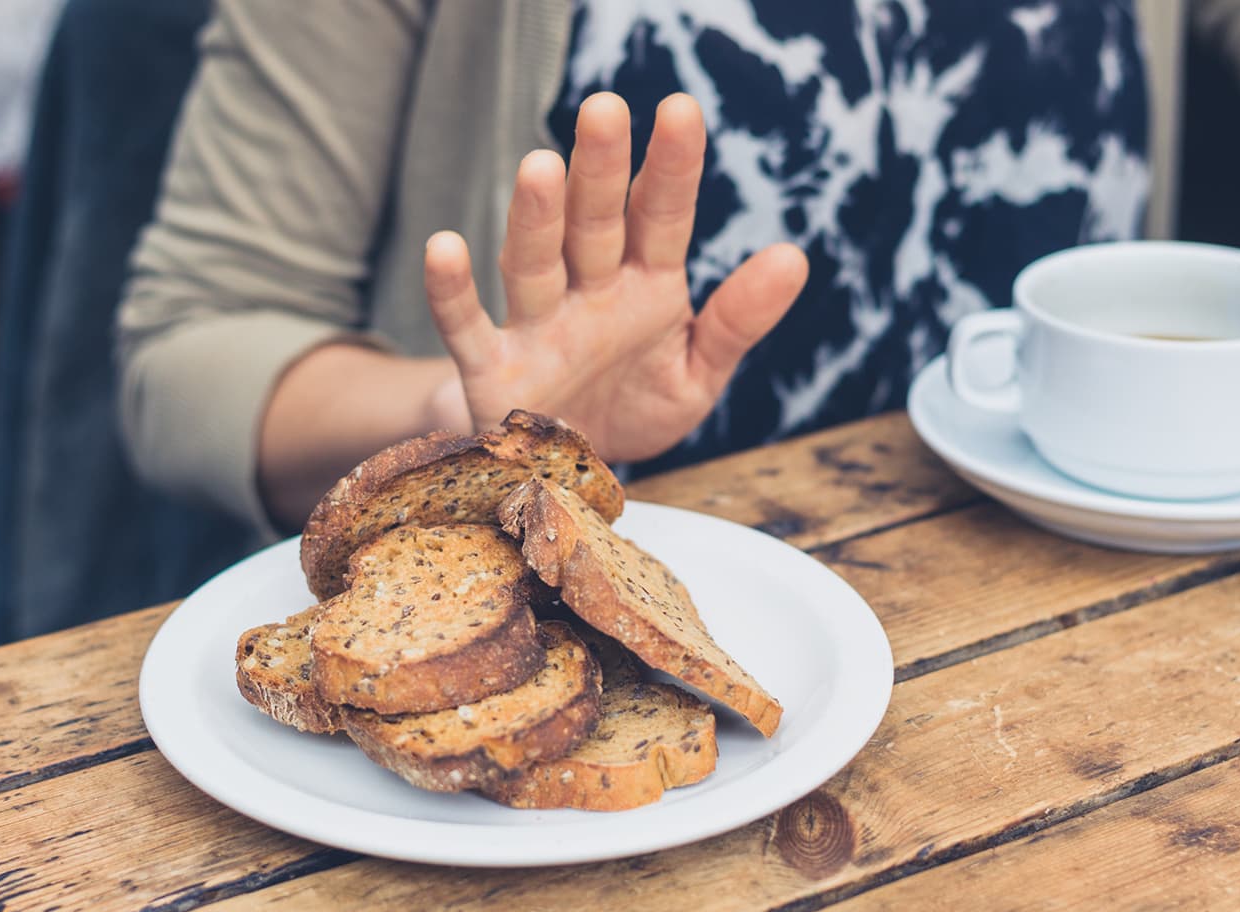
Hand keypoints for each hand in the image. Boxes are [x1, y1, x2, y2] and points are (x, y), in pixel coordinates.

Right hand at [421, 92, 807, 462]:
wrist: (570, 475)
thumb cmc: (635, 407)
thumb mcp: (698, 372)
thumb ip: (739, 319)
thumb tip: (794, 257)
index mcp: (645, 286)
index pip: (661, 216)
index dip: (671, 167)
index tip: (682, 109)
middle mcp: (589, 292)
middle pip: (594, 223)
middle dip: (598, 169)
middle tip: (604, 108)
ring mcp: (537, 326)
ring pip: (534, 262)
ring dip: (536, 217)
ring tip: (539, 166)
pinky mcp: (493, 370)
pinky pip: (467, 327)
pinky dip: (452, 292)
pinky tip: (445, 248)